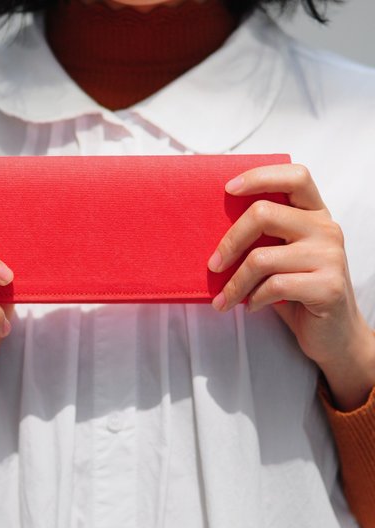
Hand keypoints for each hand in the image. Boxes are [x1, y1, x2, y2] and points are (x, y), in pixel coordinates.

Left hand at [208, 163, 374, 410]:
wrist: (335, 334)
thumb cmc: (298, 291)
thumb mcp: (282, 255)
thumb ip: (264, 235)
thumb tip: (208, 225)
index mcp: (314, 214)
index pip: (295, 176)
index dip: (260, 177)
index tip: (228, 189)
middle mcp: (326, 229)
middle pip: (264, 213)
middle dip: (229, 241)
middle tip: (213, 265)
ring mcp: (330, 257)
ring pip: (261, 257)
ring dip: (234, 283)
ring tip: (224, 298)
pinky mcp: (327, 287)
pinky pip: (274, 286)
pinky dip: (254, 298)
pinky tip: (251, 306)